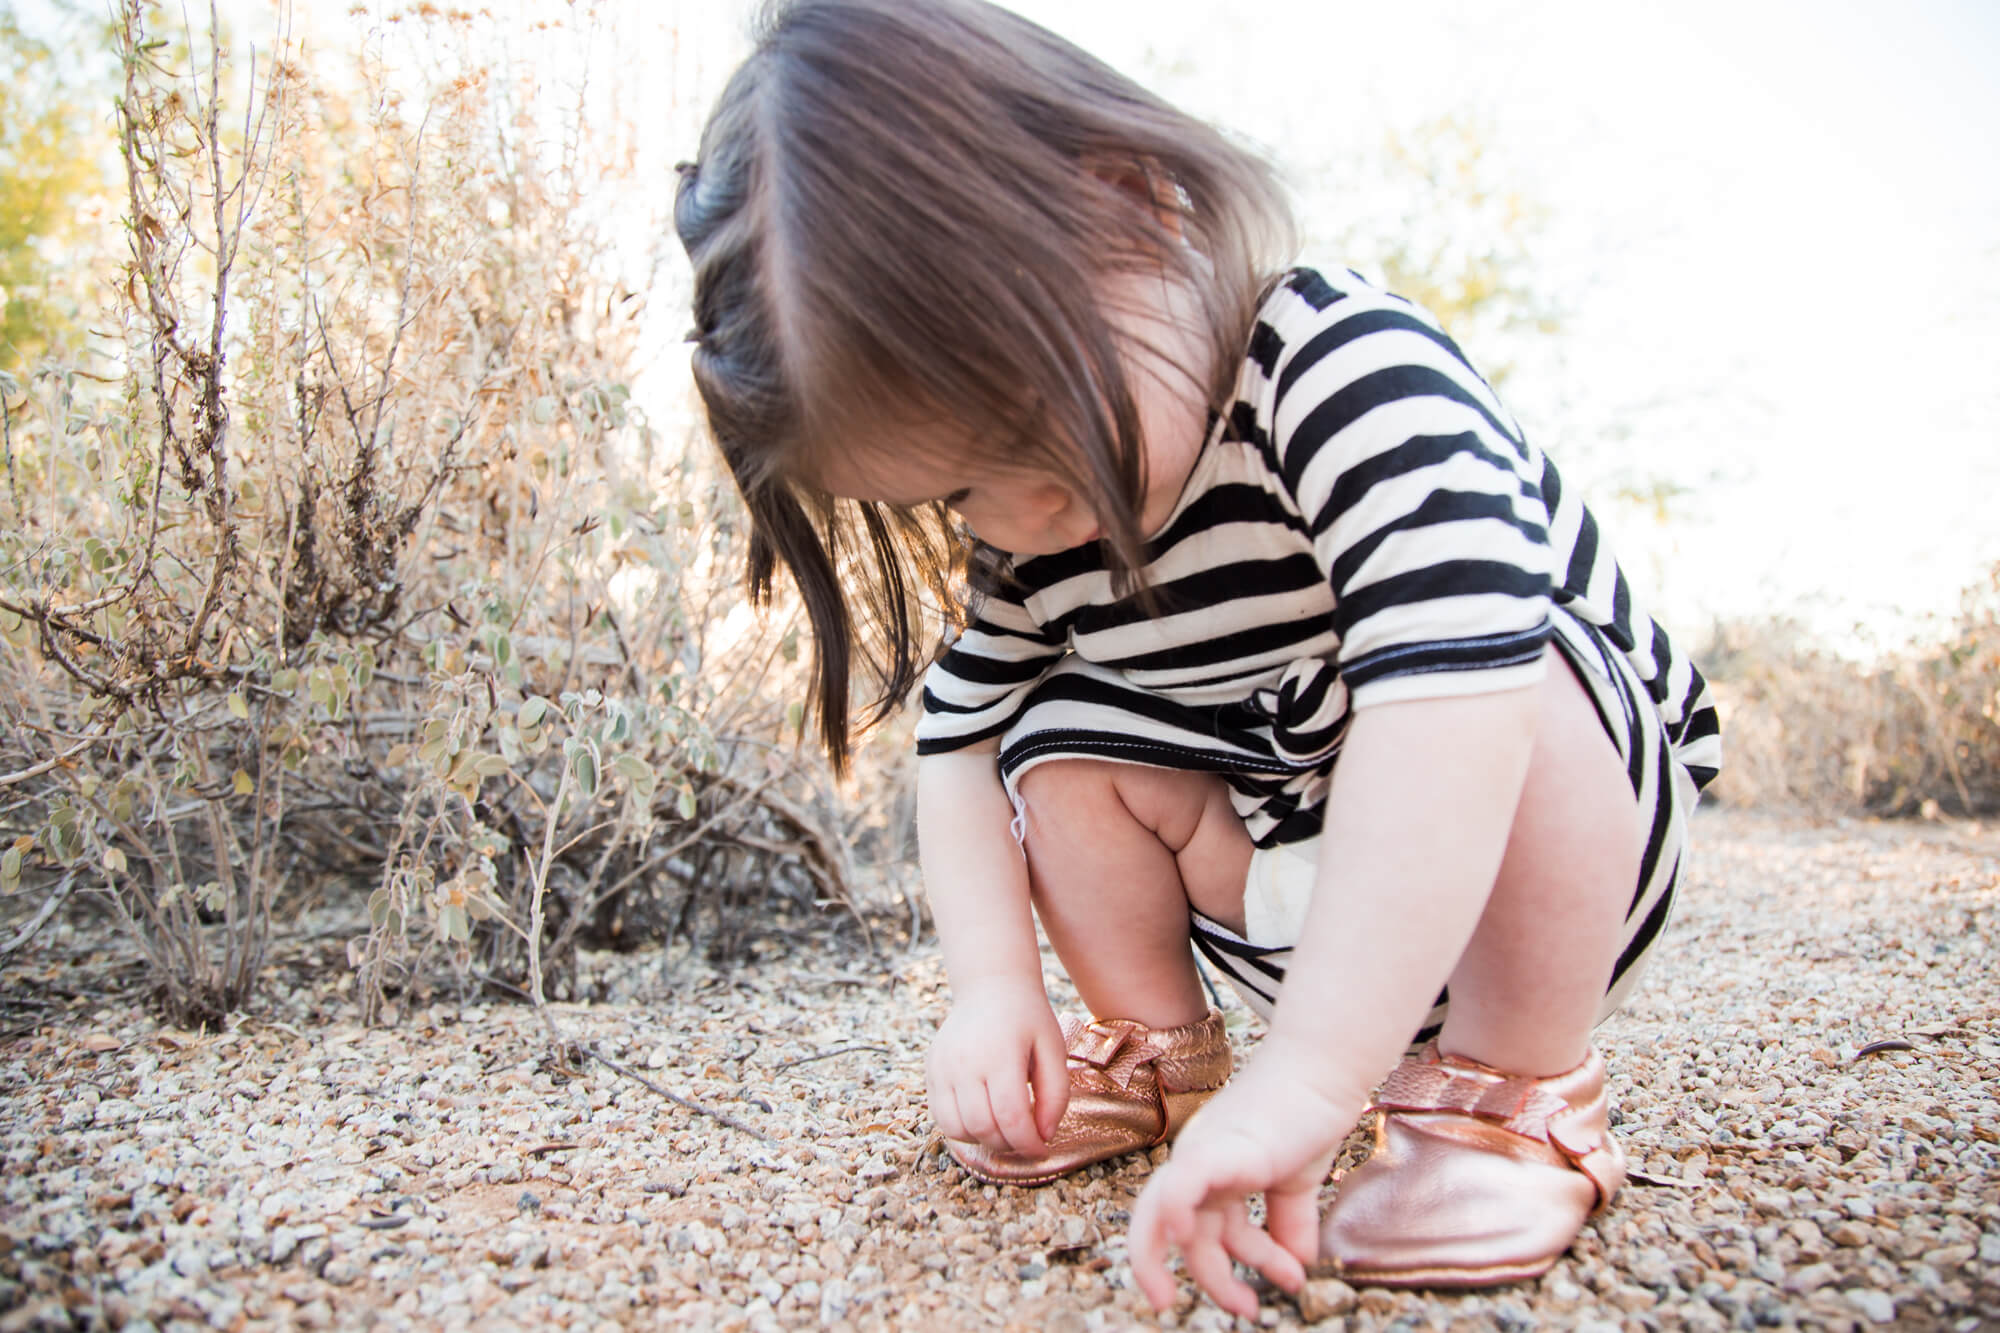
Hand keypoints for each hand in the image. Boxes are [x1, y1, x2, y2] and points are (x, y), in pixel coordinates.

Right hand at [925, 979, 1069, 1157]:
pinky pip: (940, 1116)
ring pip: (957, 1128)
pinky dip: (962, 1129)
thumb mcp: (1054, 1049)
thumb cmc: (1028, 1018)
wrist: (990, 986)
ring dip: (984, 1140)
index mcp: (1000, 1054)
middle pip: (983, 1127)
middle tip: (1026, 1140)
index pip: (1010, 1116)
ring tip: (1005, 1130)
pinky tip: (984, 1118)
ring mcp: (942, 1066)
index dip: (1028, 1143)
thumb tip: (1043, 1135)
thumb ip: (1055, 1095)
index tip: (1041, 1149)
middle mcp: (965, 1062)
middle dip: (1009, 1145)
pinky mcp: (931, 1070)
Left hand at [1127, 1047, 1359, 1317]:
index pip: (1201, 1230)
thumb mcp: (1297, 1182)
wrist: (1325, 1074)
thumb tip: (1302, 1266)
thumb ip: (1291, 1222)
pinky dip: (1174, 1215)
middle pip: (1178, 1232)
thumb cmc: (1308, 1116)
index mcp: (1211, 1174)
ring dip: (1206, 1270)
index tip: (1251, 1304)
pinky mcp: (1216, 1147)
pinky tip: (1185, 1238)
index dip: (1222, 1270)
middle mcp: (1196, 1165)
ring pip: (1165, 1218)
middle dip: (1209, 1278)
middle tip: (1241, 1311)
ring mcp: (1200, 1154)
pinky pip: (1179, 1186)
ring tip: (1245, 1305)